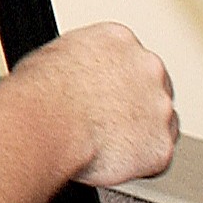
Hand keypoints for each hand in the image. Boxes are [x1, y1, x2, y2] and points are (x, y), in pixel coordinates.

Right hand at [13, 23, 175, 186]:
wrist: (46, 122)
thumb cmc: (41, 92)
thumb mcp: (55, 54)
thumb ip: (84, 62)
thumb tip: (79, 77)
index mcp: (120, 40)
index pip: (131, 60)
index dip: (117, 81)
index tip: (106, 95)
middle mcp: (148, 68)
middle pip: (154, 89)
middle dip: (136, 106)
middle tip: (107, 121)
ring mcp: (160, 107)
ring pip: (162, 124)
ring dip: (141, 134)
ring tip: (105, 143)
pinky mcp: (162, 145)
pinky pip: (156, 158)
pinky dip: (139, 163)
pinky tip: (111, 158)